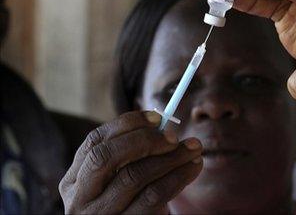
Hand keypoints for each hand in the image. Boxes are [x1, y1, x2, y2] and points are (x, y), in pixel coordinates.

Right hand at [58, 111, 202, 213]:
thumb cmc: (126, 204)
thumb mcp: (115, 182)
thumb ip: (129, 156)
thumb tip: (163, 125)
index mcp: (74, 180)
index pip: (95, 141)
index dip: (126, 124)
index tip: (157, 117)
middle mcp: (80, 198)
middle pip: (106, 157)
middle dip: (144, 140)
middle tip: (174, 136)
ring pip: (134, 176)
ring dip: (171, 158)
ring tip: (193, 149)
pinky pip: (153, 198)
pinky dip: (177, 178)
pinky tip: (192, 168)